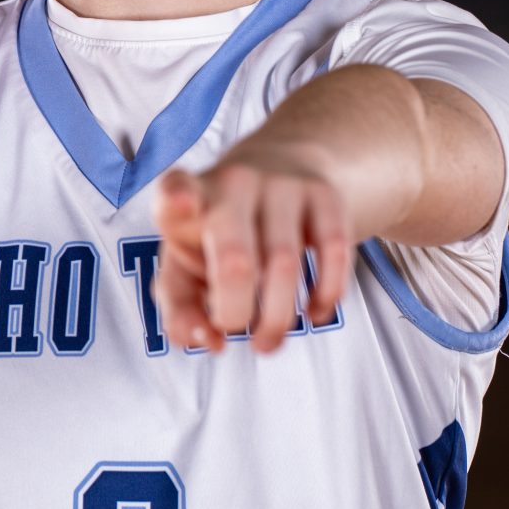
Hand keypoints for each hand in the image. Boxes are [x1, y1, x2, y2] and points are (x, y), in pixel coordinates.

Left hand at [151, 145, 351, 353]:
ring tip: (268, 340)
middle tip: (236, 331)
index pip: (175, 190)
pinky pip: (332, 253)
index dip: (177, 199)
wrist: (284, 167)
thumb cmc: (220, 233)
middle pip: (235, 256)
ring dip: (277, 319)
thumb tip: (211, 341)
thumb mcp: (186, 265)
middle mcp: (234, 183)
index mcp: (190, 198)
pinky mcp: (325, 194)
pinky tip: (313, 311)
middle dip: (235, 311)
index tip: (180, 203)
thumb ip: (181, 310)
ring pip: (285, 264)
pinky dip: (325, 294)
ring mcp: (282, 184)